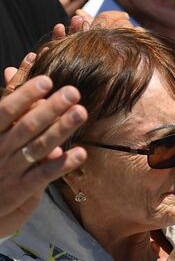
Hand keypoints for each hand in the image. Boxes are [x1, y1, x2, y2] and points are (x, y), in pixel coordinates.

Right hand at [0, 76, 86, 234]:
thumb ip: (8, 106)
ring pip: (38, 148)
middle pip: (26, 126)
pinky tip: (80, 153)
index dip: (25, 95)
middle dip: (50, 108)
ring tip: (81, 112)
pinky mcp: (21, 190)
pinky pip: (44, 175)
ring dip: (61, 129)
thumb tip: (12, 70)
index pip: (5, 110)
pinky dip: (62, 164)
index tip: (47, 80)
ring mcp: (10, 170)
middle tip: (73, 92)